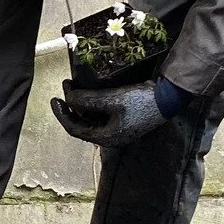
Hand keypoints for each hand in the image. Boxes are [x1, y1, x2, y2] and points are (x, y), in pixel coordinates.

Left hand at [50, 79, 169, 147]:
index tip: (55, 99)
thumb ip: (87, 101)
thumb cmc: (141, 101)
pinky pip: (101, 114)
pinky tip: (89, 91)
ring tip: (74, 86)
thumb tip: (68, 98)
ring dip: (81, 104)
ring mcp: (118, 129)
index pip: (75, 129)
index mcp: (106, 138)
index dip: (62, 114)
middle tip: (65, 88)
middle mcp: (111, 136)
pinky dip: (92, 104)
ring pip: (91, 118)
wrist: (168, 97)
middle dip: (71, 106)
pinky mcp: (124, 119)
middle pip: (82, 124)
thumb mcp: (112, 99)